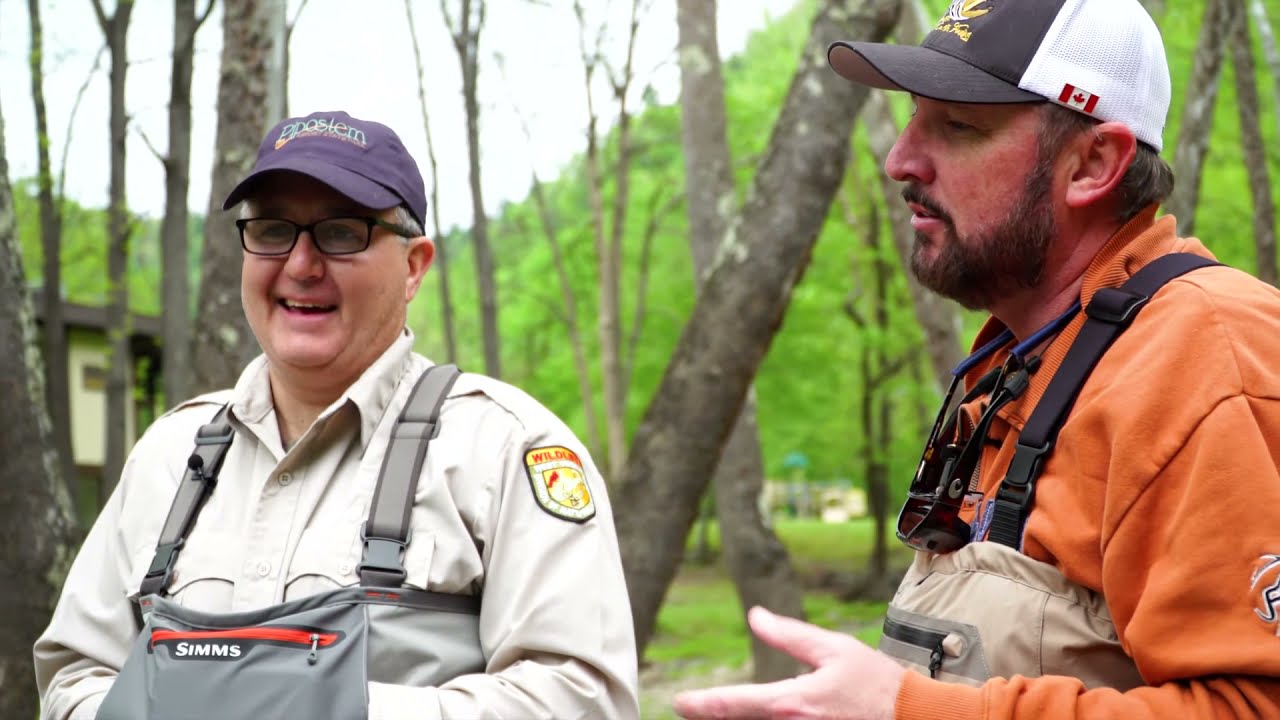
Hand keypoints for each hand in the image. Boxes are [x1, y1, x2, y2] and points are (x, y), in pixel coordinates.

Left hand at [672, 606, 903, 719]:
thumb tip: (755, 616)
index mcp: (792, 703)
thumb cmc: (876, 684)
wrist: (913, 718)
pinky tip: (755, 718)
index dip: (700, 705)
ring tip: (716, 714)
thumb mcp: (832, 649)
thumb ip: (788, 635)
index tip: (680, 703)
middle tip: (691, 711)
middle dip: (712, 718)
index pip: (732, 704)